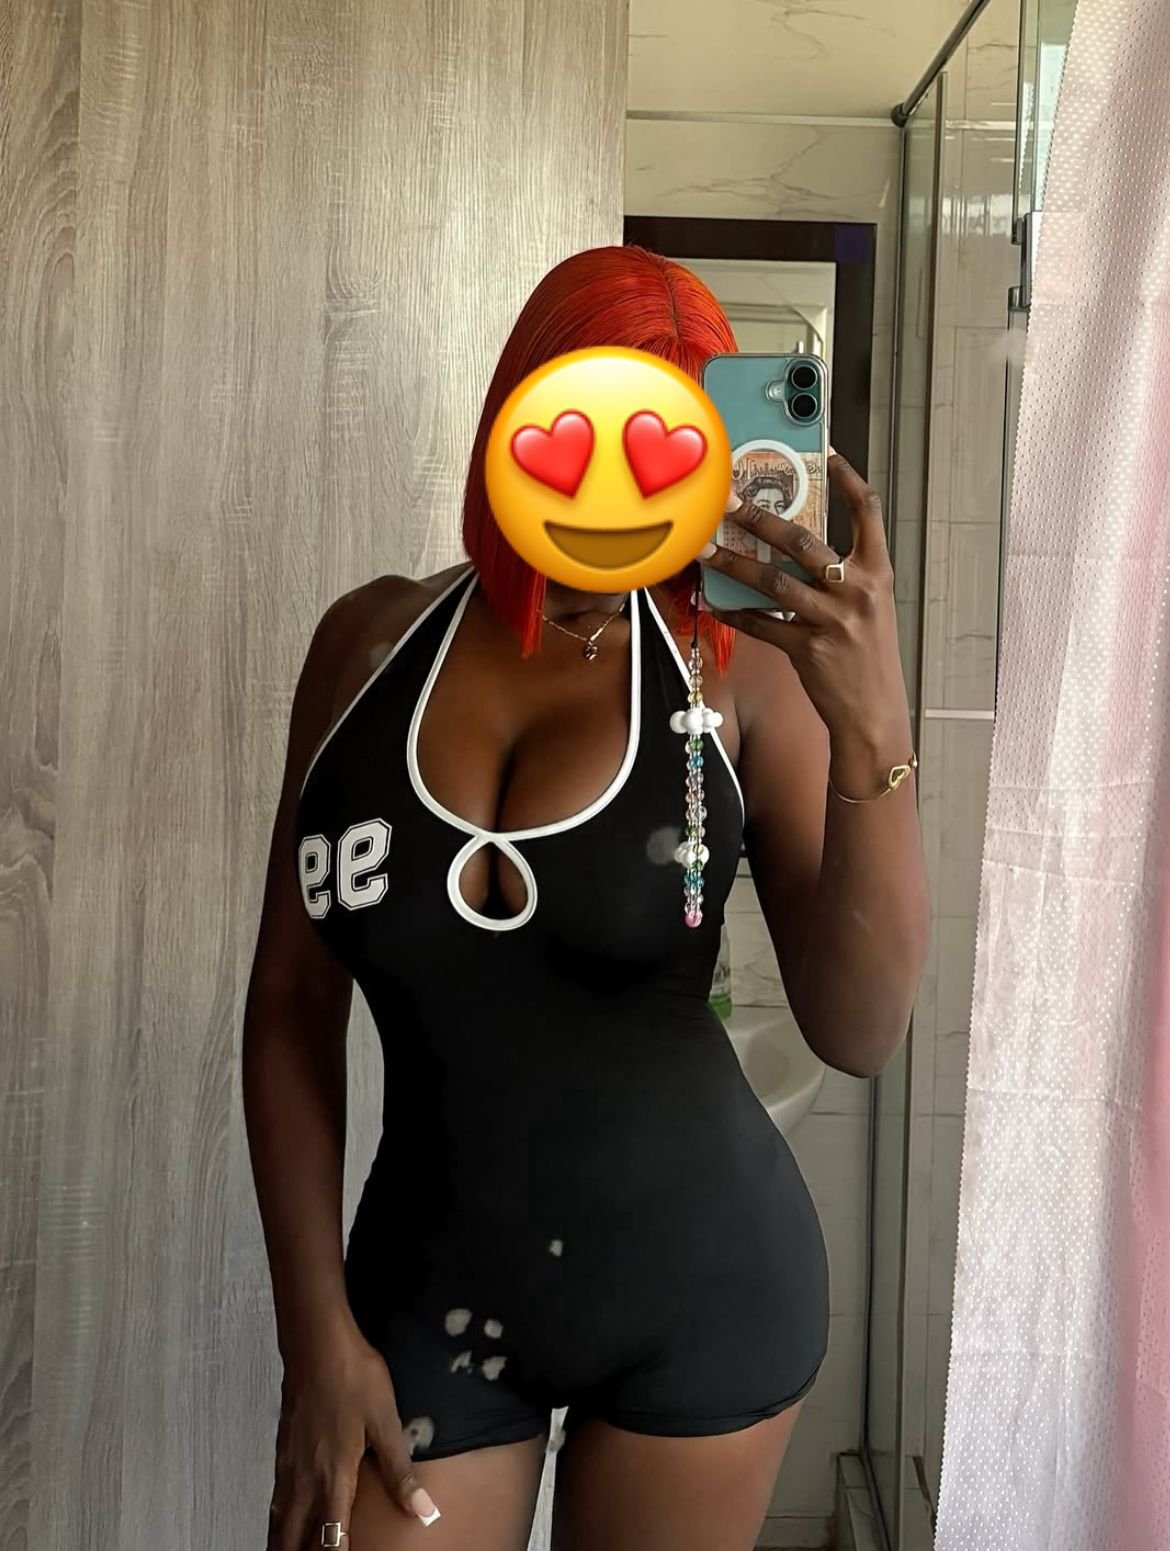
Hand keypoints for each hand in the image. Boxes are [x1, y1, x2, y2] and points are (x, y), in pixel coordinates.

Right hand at [266, 1318, 439, 1548]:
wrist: (316, 1343)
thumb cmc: (352, 1376)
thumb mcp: (386, 1421)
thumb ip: (401, 1471)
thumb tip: (424, 1510)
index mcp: (334, 1477)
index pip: (331, 1538)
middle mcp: (305, 1479)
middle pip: (294, 1540)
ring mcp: (288, 1466)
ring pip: (279, 1523)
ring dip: (285, 1546)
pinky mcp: (282, 1451)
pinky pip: (276, 1501)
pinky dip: (277, 1522)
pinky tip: (283, 1521)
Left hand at [702, 453, 910, 768]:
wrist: (874, 714)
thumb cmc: (868, 657)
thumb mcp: (868, 608)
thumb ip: (840, 576)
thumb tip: (792, 546)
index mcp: (877, 573)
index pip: (867, 512)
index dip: (848, 478)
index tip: (826, 452)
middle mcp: (856, 590)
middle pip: (803, 540)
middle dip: (760, 516)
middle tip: (728, 499)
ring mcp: (832, 620)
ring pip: (772, 581)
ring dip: (733, 564)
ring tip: (704, 549)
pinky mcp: (807, 649)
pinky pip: (762, 624)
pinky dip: (735, 613)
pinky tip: (714, 602)